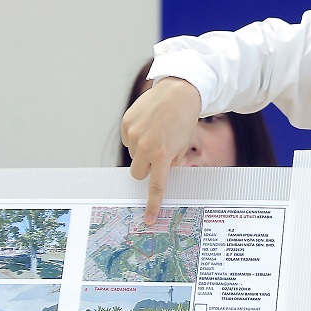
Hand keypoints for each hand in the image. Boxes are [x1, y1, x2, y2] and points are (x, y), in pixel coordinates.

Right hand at [121, 77, 201, 223]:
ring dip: (142, 150)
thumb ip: (171, 161)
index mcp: (162, 155)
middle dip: (147, 169)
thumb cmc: (184, 119)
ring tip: (156, 133)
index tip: (148, 218)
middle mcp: (145, 147)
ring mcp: (133, 135)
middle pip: (139, 173)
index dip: (152, 203)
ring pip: (133, 154)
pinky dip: (136, 137)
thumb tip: (161, 173)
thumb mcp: (183, 145)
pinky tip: (148, 125)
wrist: (178, 92)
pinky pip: (128, 139)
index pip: (156, 186)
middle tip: (157, 156)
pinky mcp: (126, 124)